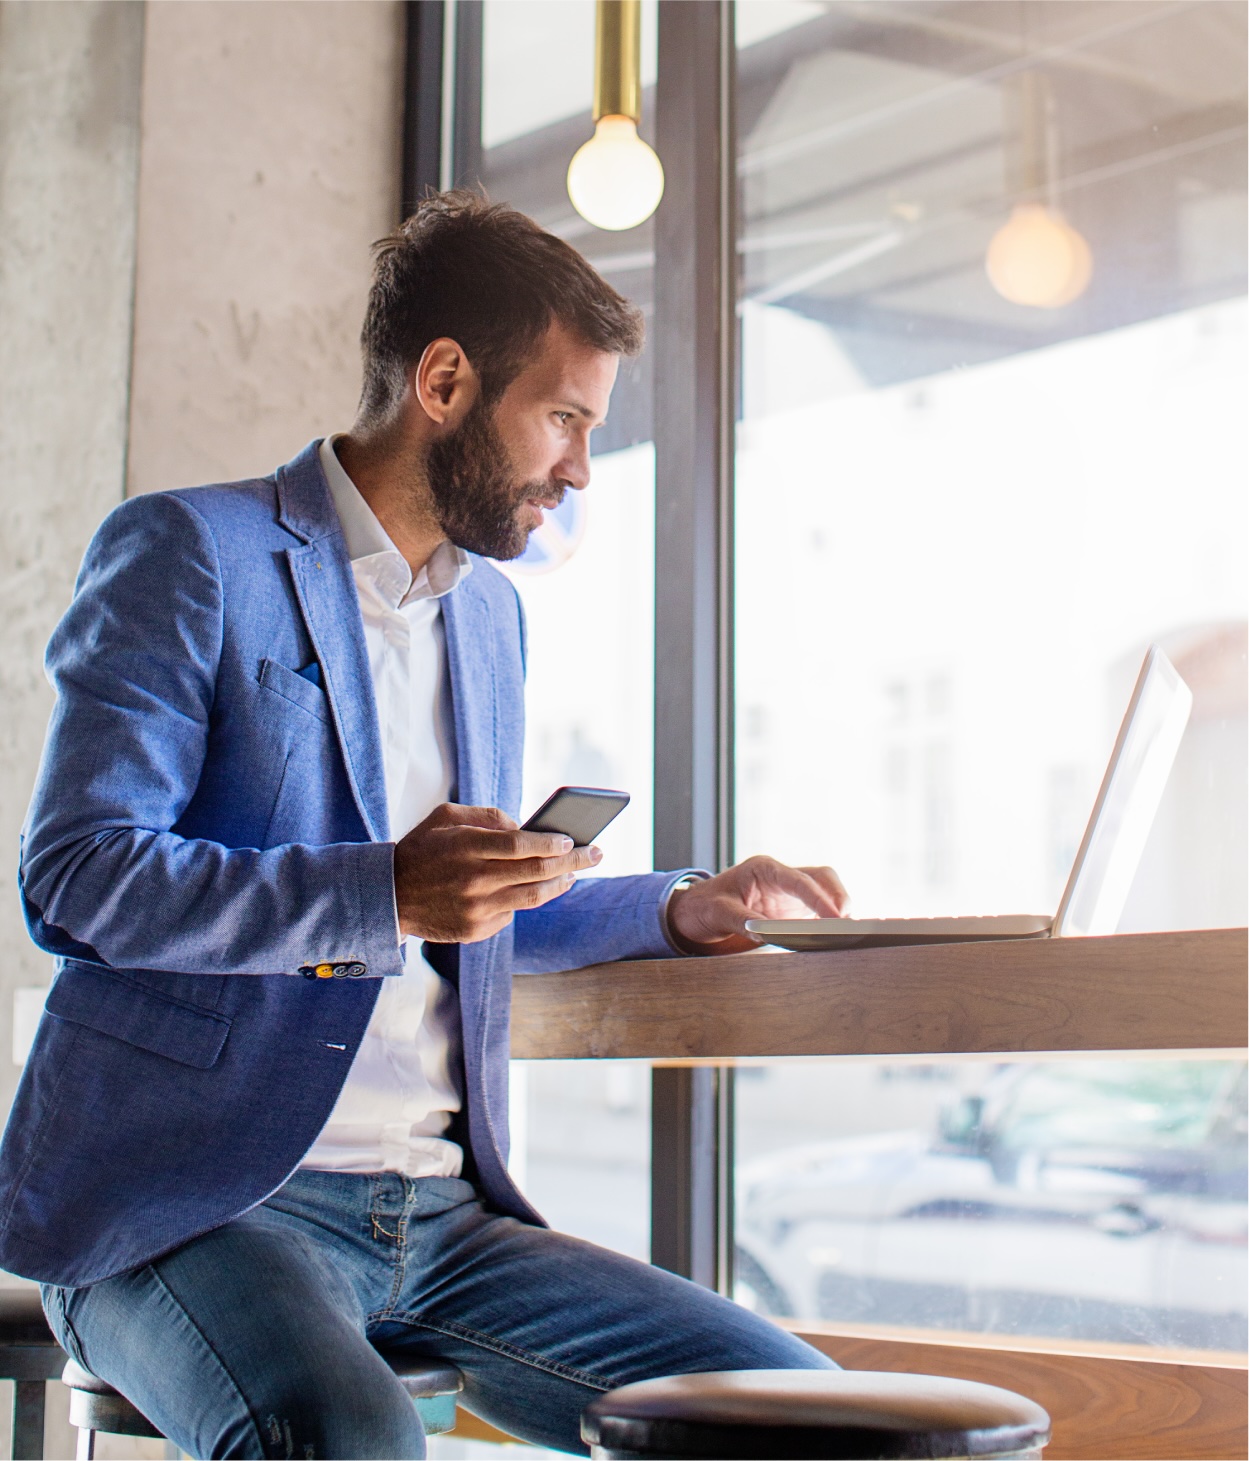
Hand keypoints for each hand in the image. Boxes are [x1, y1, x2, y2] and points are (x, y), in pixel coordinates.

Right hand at [394, 802, 600, 942]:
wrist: (389, 897)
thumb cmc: (421, 850)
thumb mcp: (445, 817)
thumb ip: (486, 816)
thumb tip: (524, 826)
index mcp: (467, 847)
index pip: (522, 844)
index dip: (552, 842)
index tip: (572, 839)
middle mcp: (474, 880)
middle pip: (537, 871)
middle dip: (574, 861)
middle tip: (596, 853)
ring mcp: (477, 909)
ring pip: (534, 897)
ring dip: (560, 884)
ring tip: (574, 874)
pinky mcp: (476, 930)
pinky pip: (512, 913)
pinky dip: (525, 898)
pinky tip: (533, 888)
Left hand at [667, 855, 847, 955]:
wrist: (695, 911)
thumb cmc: (704, 906)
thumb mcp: (718, 913)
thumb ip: (742, 920)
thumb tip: (768, 932)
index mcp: (763, 868)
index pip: (798, 880)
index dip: (819, 897)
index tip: (835, 917)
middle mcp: (781, 876)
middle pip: (821, 878)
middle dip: (839, 897)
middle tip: (849, 924)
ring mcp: (789, 893)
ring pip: (826, 891)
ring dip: (839, 908)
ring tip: (850, 933)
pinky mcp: (793, 909)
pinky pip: (819, 910)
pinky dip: (831, 920)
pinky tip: (839, 937)